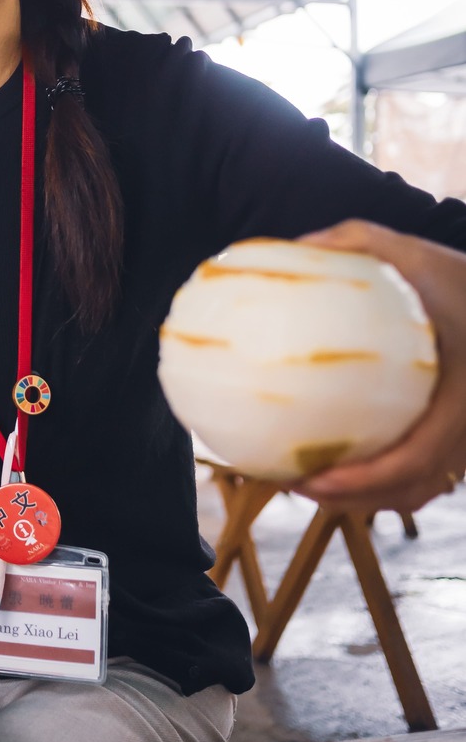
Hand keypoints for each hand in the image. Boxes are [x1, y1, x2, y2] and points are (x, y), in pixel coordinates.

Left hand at [295, 220, 465, 513]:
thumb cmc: (460, 275)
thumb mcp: (411, 251)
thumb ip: (355, 242)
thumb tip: (292, 248)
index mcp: (462, 393)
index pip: (418, 456)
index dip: (367, 479)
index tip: (316, 478)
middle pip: (412, 488)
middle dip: (351, 498)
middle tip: (294, 485)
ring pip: (417, 491)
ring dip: (363, 499)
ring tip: (306, 485)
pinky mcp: (462, 444)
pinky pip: (424, 479)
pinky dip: (383, 485)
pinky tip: (338, 471)